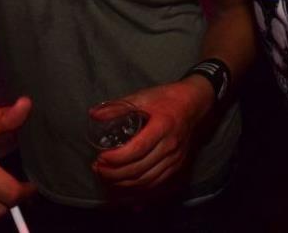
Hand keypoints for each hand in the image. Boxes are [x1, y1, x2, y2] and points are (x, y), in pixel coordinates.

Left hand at [92, 78, 213, 194]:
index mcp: (162, 127)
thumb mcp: (143, 97)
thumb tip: (93, 114)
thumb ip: (119, 107)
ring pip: (147, 181)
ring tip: (106, 177)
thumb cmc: (167, 99)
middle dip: (115, 174)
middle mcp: (170, 146)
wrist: (194, 104)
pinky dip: (138, 190)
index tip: (101, 157)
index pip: (137, 149)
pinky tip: (123, 187)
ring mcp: (175, 159)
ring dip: (124, 184)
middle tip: (98, 169)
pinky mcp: (177, 166)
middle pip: (140, 169)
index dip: (117, 158)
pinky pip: (156, 184)